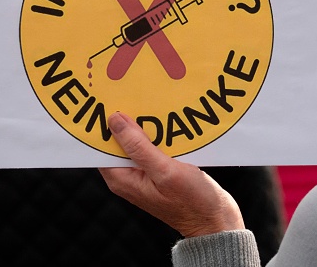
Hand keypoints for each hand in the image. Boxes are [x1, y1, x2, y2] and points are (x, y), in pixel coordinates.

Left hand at [99, 112, 245, 237]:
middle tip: (135, 95)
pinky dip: (159, 134)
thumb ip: (139, 147)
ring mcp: (144, 173)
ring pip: (137, 141)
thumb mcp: (165, 171)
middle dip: (126, 120)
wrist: (216, 222)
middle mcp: (128, 176)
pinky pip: (153, 146)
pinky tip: (170, 122)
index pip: (101, 146)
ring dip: (146, 125)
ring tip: (154, 104)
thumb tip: (115, 121)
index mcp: (122, 179)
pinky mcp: (159, 170)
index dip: (104, 124)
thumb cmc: (192, 202)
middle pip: (119, 141)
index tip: (112, 100)